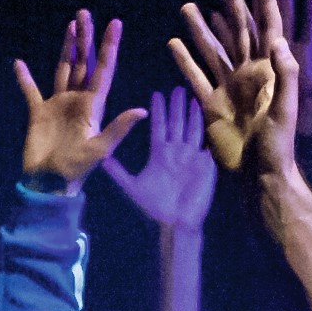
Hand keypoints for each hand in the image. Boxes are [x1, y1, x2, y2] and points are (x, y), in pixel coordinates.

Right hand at [11, 9, 149, 185]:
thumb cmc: (77, 170)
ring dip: (66, 47)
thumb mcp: (101, 149)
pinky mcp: (38, 113)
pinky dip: (24, 78)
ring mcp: (58, 105)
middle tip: (85, 13)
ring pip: (63, 69)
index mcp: (94, 106)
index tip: (114, 23)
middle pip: (83, 62)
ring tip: (70, 24)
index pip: (104, 70)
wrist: (50, 184)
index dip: (109, 47)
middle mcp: (78, 100)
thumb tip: (141, 109)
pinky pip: (31, 90)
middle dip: (85, 38)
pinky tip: (19, 63)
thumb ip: (119, 128)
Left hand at [96, 90, 216, 235]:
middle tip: (176, 88)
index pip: (160, 127)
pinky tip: (209, 119)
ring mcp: (191, 157)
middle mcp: (176, 152)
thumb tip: (101, 157)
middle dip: (176, 106)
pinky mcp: (204, 165)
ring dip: (192, 114)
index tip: (156, 94)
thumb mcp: (132, 186)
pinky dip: (208, 131)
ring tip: (191, 96)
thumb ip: (118, 171)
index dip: (159, 111)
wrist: (174, 222)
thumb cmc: (154, 207)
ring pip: (192, 130)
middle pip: (177, 124)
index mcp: (160, 154)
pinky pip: (207, 144)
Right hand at [167, 0, 303, 179]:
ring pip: (212, 50)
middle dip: (231, 3)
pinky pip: (195, 77)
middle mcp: (249, 75)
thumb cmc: (278, 145)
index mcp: (270, 72)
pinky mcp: (211, 104)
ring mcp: (228, 88)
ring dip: (201, 28)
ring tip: (187, 5)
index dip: (265, 3)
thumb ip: (285, 74)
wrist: (259, 176)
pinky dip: (184, 61)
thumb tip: (278, 40)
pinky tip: (173, 42)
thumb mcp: (286, 109)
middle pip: (238, 30)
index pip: (269, 29)